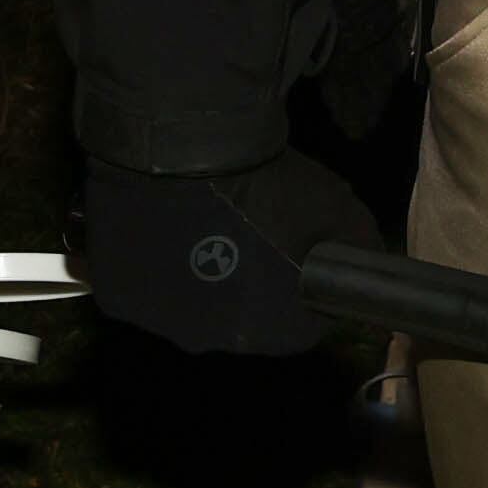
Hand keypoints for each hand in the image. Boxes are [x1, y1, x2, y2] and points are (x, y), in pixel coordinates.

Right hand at [78, 151, 379, 354]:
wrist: (184, 147)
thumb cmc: (267, 182)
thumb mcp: (336, 208)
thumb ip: (357, 245)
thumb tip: (370, 260)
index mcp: (271, 330)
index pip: (299, 327)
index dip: (301, 289)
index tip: (294, 255)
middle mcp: (213, 340)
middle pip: (237, 319)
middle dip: (245, 285)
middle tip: (241, 233)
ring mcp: (159, 322)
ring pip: (185, 304)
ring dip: (194, 277)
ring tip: (196, 227)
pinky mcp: (116, 297)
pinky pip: (139, 287)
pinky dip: (148, 265)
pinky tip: (157, 231)